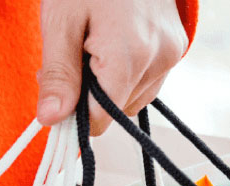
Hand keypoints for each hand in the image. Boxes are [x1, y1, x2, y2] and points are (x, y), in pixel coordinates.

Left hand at [35, 0, 189, 134]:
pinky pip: (147, 81)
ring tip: (95, 45)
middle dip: (90, 93)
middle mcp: (158, 60)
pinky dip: (127, 73)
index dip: (74, 114)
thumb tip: (52, 120)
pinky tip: (115, 44)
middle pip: (116, 111)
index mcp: (129, 55)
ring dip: (109, 85)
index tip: (57, 90)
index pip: (101, 119)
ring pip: (133, 99)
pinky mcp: (176, 50)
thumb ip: (59, 74)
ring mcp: (172, 55)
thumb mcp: (61, 21)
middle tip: (74, 54)